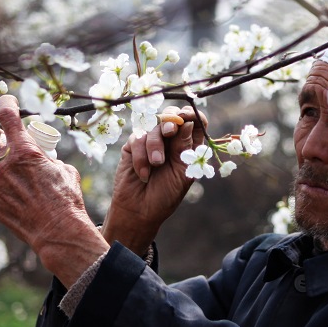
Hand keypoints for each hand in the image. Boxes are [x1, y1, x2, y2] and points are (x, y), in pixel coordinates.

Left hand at [0, 95, 107, 287]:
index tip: (6, 102)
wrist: (58, 231)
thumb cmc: (67, 200)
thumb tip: (44, 156)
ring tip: (0, 173)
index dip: (4, 104)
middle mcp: (4, 164)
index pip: (6, 115)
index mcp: (26, 151)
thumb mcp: (65, 171)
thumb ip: (48, 159)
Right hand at [101, 105, 207, 253]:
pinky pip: (137, 138)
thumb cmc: (165, 195)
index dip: (192, 115)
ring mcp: (151, 143)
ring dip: (155, 145)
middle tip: (170, 131)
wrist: (139, 211)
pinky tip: (143, 173)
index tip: (186, 116)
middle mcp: (171, 142)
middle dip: (171, 121)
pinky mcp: (132, 147)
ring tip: (155, 166)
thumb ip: (185, 147)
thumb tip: (187, 122)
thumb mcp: (181, 173)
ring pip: (154, 126)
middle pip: (172, 116)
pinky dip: (140, 155)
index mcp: (188, 147)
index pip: (194, 122)